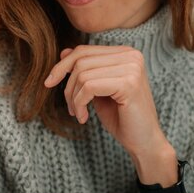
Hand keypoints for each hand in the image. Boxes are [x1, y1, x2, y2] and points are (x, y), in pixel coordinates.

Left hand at [44, 45, 174, 178]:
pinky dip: (80, 104)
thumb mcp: (99, 90)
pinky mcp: (129, 83)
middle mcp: (132, 55)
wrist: (144, 142)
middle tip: (70, 108)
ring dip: (73, 99)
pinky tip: (84, 118)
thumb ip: (86, 71)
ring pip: (82, 74)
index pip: (84, 51)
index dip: (62, 66)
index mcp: (126, 53)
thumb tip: (64, 52)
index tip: (49, 83)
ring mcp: (132, 68)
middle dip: (68, 86)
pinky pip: (89, 87)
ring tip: (79, 114)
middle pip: (80, 61)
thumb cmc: (122, 117)